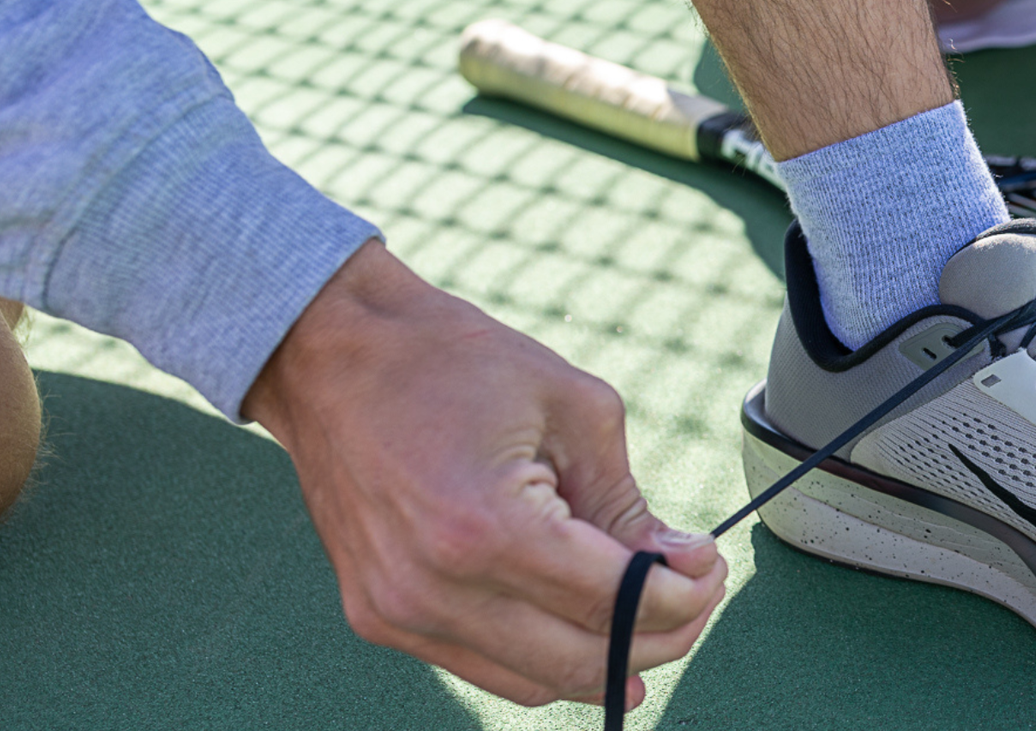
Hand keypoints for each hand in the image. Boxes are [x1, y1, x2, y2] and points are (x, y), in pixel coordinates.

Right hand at [243, 240, 725, 709]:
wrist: (328, 353)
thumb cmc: (451, 362)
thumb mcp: (575, 408)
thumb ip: (628, 502)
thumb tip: (680, 564)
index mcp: (486, 529)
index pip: (614, 605)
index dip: (682, 598)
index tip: (708, 567)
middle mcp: (433, 588)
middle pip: (582, 661)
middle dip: (659, 637)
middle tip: (692, 596)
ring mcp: (398, 612)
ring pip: (536, 682)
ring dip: (605, 658)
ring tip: (644, 609)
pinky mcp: (378, 618)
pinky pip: (485, 667)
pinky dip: (544, 655)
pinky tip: (579, 618)